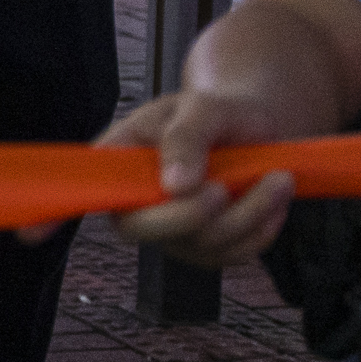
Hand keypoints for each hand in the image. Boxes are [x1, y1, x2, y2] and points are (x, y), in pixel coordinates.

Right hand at [97, 87, 298, 268]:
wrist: (251, 127)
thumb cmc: (217, 112)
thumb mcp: (201, 108)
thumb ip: (185, 138)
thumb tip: (174, 186)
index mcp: (119, 163)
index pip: (98, 193)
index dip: (83, 211)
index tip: (113, 209)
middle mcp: (137, 204)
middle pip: (148, 232)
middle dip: (196, 213)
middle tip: (228, 185)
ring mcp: (172, 232)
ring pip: (203, 245)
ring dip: (248, 214)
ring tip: (277, 179)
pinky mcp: (207, 248)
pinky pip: (236, 253)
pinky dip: (263, 227)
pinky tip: (271, 198)